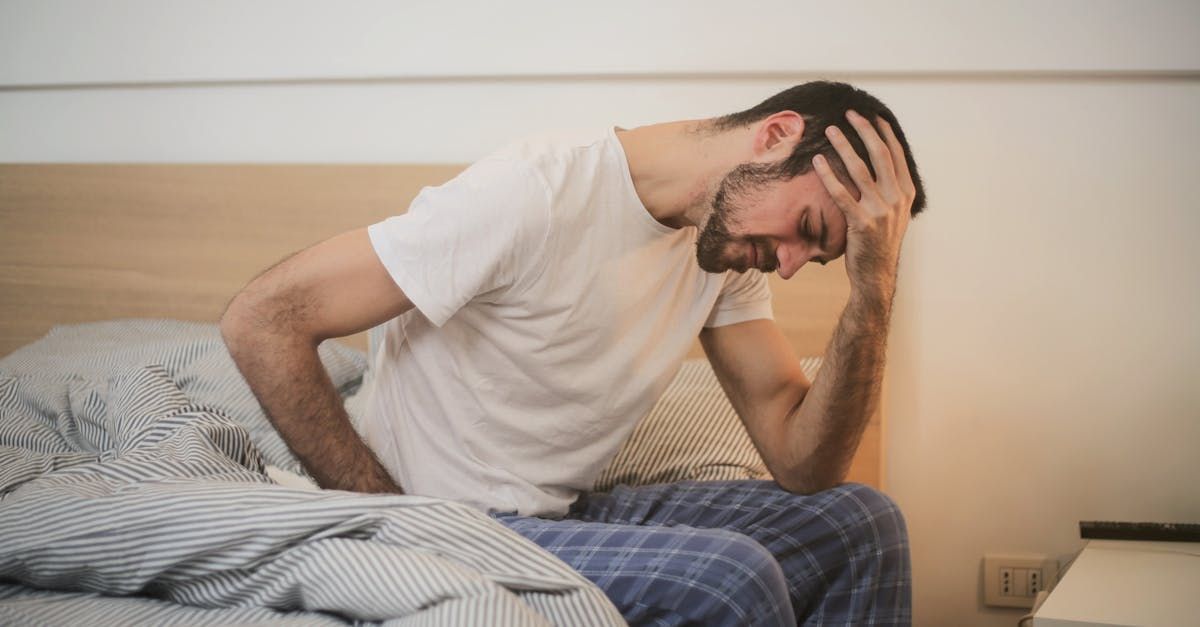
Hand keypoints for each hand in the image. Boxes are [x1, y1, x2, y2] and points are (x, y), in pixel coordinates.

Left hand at [811, 110, 916, 296]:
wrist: (876, 275)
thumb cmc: (878, 242)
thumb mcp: (894, 214)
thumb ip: (890, 189)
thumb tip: (879, 164)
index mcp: (906, 193)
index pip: (896, 154)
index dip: (883, 133)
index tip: (872, 116)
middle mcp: (896, 199)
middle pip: (880, 155)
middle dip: (864, 131)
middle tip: (850, 114)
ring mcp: (880, 211)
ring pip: (860, 170)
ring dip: (844, 146)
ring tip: (830, 130)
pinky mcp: (861, 223)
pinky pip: (841, 194)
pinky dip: (828, 175)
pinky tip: (818, 161)